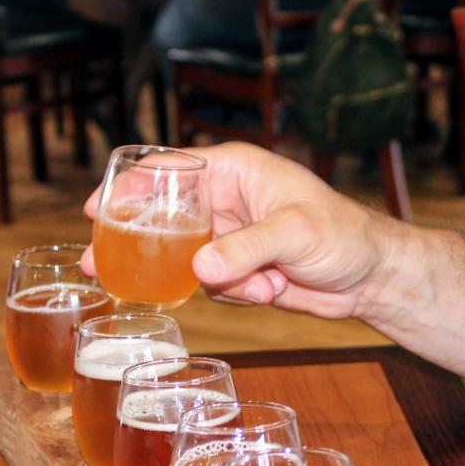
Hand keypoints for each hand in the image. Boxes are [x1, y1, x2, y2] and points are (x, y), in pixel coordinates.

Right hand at [81, 142, 401, 320]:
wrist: (370, 277)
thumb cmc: (342, 236)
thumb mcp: (295, 234)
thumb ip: (246, 249)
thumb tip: (201, 269)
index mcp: (233, 170)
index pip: (166, 171)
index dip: (126, 188)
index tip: (94, 210)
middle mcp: (225, 200)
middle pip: (161, 218)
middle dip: (138, 245)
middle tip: (99, 266)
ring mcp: (229, 238)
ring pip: (186, 260)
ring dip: (217, 282)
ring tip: (262, 284)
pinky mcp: (238, 271)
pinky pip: (212, 286)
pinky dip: (238, 295)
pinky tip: (272, 290)